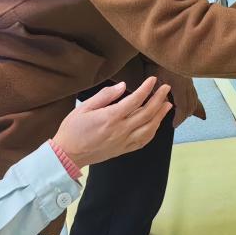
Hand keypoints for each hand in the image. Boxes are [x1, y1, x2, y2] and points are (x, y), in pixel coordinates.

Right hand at [52, 77, 171, 168]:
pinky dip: (153, 131)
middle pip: (147, 114)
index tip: (153, 79)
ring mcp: (123, 142)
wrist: (68, 155)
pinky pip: (143, 141)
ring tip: (167, 104)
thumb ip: (105, 96)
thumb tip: (123, 86)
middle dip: (159, 99)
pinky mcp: (123, 149)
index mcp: (110, 118)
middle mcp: (120, 130)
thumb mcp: (84, 107)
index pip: (135, 100)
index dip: (146, 89)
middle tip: (166, 88)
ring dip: (161, 115)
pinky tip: (157, 123)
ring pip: (149, 129)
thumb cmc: (73, 129)